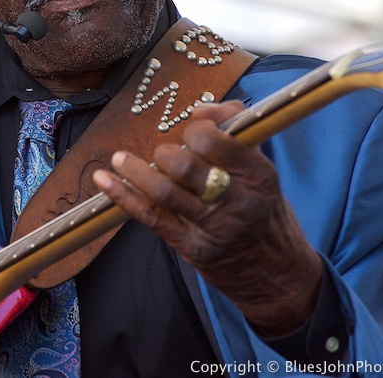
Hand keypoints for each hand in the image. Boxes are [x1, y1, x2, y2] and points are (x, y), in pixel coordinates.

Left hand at [93, 101, 322, 335]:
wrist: (278, 273)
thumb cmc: (263, 210)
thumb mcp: (260, 169)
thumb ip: (234, 131)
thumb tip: (201, 109)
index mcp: (258, 174)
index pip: (215, 141)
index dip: (196, 130)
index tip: (192, 132)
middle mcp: (236, 201)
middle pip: (185, 167)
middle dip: (165, 153)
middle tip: (164, 154)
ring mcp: (213, 227)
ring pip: (164, 192)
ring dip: (135, 171)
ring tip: (120, 160)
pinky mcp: (192, 247)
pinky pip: (151, 217)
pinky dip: (124, 196)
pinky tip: (104, 181)